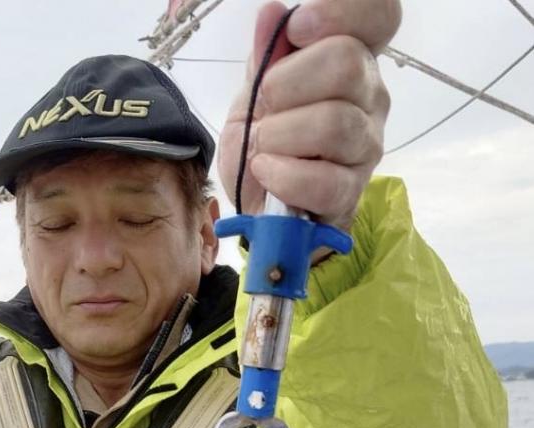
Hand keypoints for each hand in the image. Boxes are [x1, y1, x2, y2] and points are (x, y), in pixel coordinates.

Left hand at [218, 0, 398, 227]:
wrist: (257, 201)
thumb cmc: (264, 141)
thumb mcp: (254, 91)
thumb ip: (267, 54)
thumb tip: (271, 13)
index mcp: (352, 57)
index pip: (381, 13)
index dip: (340, 11)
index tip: (297, 29)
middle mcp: (370, 95)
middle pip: (347, 62)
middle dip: (286, 84)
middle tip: (264, 105)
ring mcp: (367, 144)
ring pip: (334, 123)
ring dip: (279, 135)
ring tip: (262, 145)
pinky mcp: (351, 191)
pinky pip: (322, 180)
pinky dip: (282, 175)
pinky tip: (267, 172)